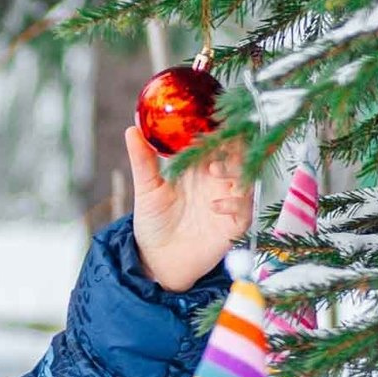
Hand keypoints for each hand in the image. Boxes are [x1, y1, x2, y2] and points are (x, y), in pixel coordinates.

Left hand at [125, 125, 251, 293]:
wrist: (156, 260)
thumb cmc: (154, 223)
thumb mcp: (146, 189)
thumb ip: (143, 160)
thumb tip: (132, 129)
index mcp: (200, 168)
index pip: (216, 142)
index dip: (218, 128)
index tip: (213, 115)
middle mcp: (218, 182)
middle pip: (237, 156)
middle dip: (233, 146)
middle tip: (220, 140)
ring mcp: (228, 202)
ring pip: (245, 179)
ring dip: (234, 171)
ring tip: (213, 171)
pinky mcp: (233, 226)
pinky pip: (244, 210)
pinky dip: (233, 204)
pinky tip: (214, 204)